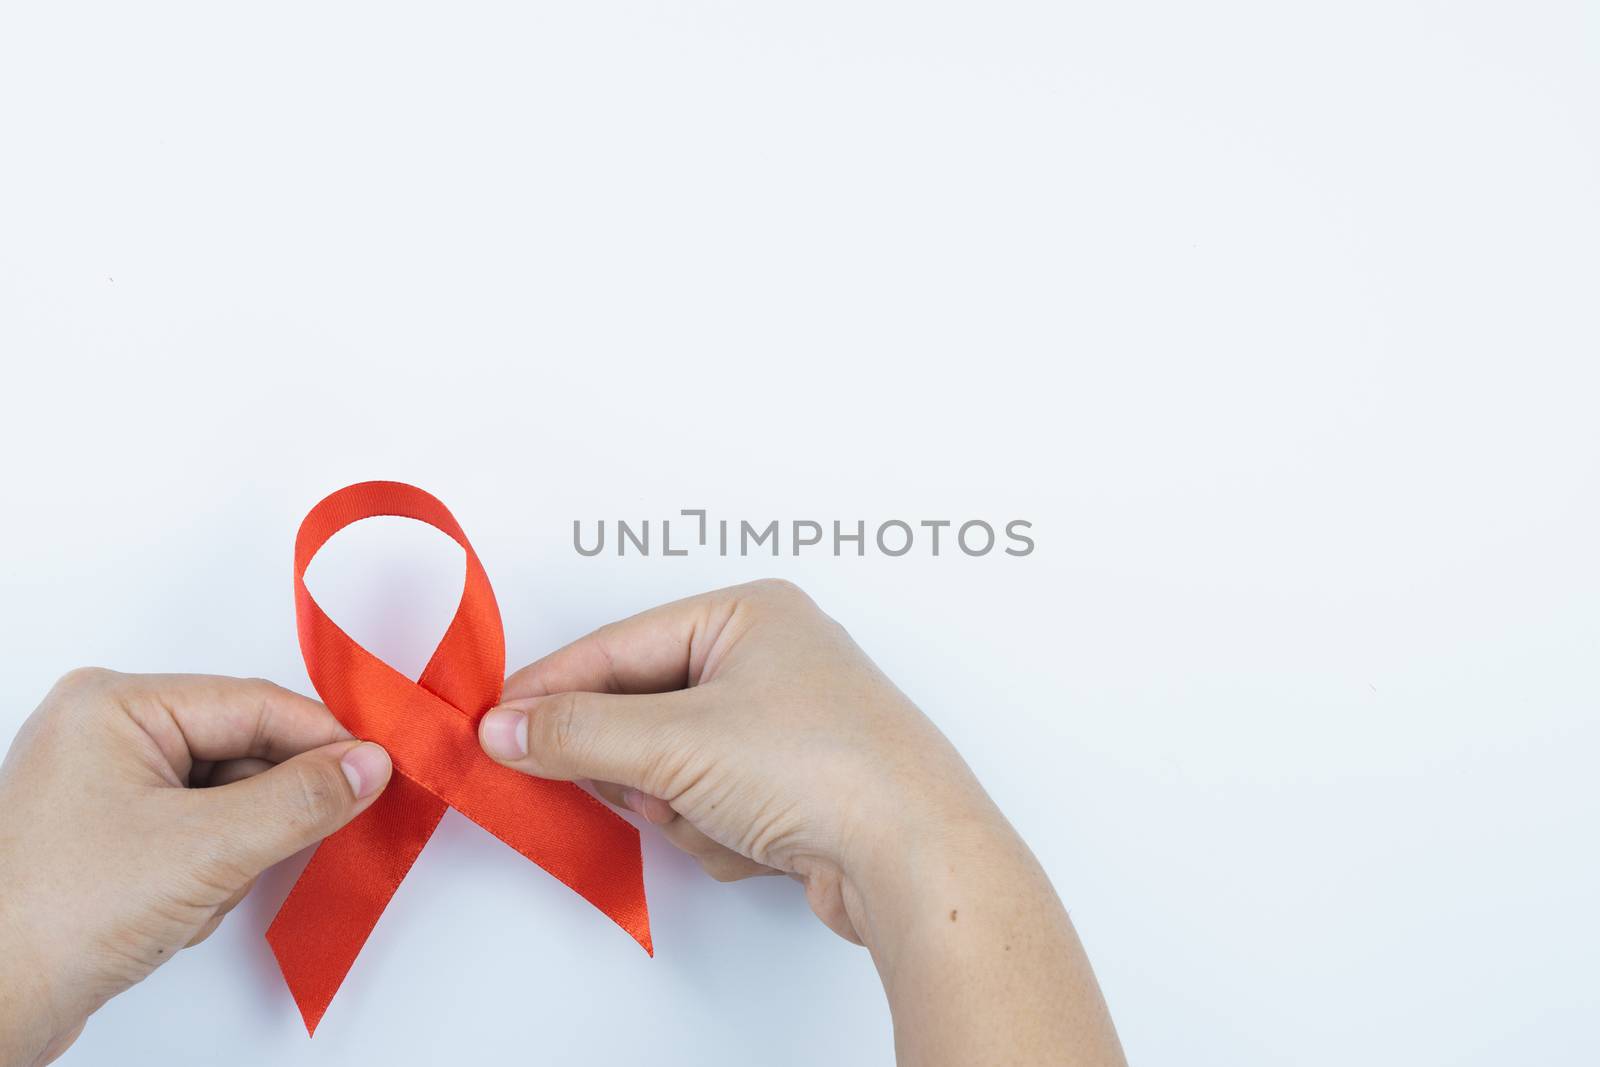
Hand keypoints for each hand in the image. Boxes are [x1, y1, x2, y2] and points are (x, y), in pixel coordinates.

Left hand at [0, 670, 391, 1066]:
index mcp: (115, 704)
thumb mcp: (208, 850)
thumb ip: (302, 800)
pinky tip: (177, 909)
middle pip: (242, 749)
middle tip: (287, 848)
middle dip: (264, 812)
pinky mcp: (106, 833)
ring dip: (234, 851)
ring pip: (226, 796)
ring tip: (195, 896)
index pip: (254, 704)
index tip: (379, 774)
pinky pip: (196, 829)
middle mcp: (105, 730)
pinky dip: (208, 871)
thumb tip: (369, 765)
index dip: (323, 741)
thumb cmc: (62, 917)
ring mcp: (102, 782)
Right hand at [478, 579, 1124, 1064]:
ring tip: (718, 814)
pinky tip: (756, 840)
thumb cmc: (826, 769)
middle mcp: (771, 659)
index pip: (618, 645)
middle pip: (642, 710)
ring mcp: (786, 725)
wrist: (916, 858)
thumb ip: (580, 733)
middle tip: (641, 787)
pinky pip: (711, 806)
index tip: (495, 729)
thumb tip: (510, 730)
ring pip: (672, 768)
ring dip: (679, 805)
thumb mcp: (677, 744)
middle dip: (637, 765)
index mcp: (749, 615)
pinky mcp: (795, 786)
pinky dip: (717, 832)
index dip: (551, 690)